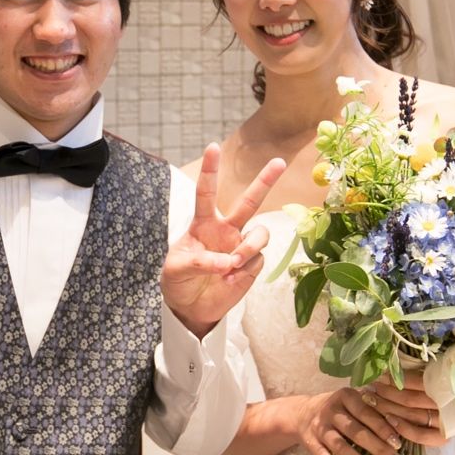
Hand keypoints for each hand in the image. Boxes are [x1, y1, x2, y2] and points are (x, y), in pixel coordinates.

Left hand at [160, 143, 285, 338]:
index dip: (211, 170)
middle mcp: (226, 230)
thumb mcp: (176, 270)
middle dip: (265, 181)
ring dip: (249, 246)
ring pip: (260, 234)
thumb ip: (198, 261)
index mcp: (203, 224)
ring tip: (233, 264)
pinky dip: (243, 271)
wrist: (190, 308)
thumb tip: (227, 260)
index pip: (206, 193)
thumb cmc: (178, 281)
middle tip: (279, 161)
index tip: (212, 146)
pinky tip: (230, 280)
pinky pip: (257, 261)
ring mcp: (241, 247)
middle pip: (250, 202)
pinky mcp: (251, 266)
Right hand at [296, 387, 404, 454]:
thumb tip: (402, 425)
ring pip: (342, 448)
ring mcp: (319, 428)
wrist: (302, 413)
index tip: (398, 444)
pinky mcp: (310, 444)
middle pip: (356, 432)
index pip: (366, 413)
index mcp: (345, 396)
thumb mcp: (352, 400)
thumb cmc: (339, 408)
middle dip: (378, 449)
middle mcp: (330, 411)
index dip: (382, 428)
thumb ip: (372, 408)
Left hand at [364, 367, 444, 447]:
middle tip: (370, 388)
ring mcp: (445, 421)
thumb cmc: (454, 386)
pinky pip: (420, 435)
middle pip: (409, 398)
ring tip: (371, 400)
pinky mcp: (444, 437)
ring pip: (410, 414)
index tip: (378, 374)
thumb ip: (421, 373)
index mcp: (448, 383)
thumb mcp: (441, 373)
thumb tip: (390, 366)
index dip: (394, 378)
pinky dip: (403, 429)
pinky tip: (388, 420)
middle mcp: (447, 402)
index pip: (415, 381)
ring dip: (387, 407)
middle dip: (385, 393)